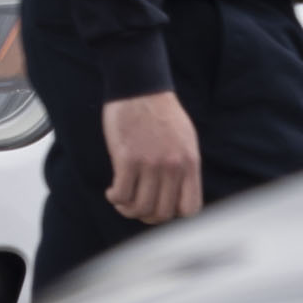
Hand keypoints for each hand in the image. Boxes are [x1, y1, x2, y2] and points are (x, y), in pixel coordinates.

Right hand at [100, 87, 202, 224]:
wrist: (139, 85)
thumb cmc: (160, 111)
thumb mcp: (185, 139)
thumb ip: (185, 166)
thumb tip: (178, 193)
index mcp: (190, 163)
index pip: (190, 209)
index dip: (173, 214)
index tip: (160, 206)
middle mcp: (173, 167)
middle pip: (163, 213)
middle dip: (147, 216)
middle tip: (135, 206)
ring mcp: (150, 163)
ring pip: (140, 208)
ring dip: (127, 209)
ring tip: (121, 200)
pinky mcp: (127, 158)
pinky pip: (121, 194)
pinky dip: (115, 198)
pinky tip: (111, 191)